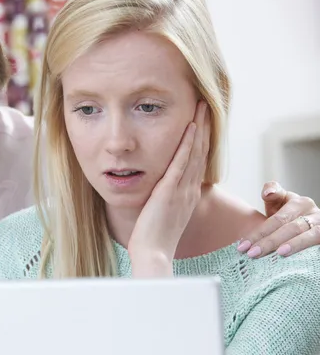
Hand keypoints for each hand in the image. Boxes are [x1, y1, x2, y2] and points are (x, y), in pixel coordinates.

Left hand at [128, 101, 210, 276]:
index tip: (203, 122)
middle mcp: (189, 190)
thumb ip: (165, 200)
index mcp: (188, 196)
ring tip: (202, 106)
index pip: (198, 162)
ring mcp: (182, 190)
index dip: (203, 140)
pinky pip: (181, 162)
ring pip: (195, 152)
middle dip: (205, 127)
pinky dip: (187, 144)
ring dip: (199, 127)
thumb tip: (160, 189)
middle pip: (202, 152)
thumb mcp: (164, 215)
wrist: (153, 254)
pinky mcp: (170, 191)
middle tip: (206, 105)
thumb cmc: (153, 239)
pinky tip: (190, 127)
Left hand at [237, 181, 319, 257]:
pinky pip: (318, 246)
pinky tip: (297, 261)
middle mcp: (314, 214)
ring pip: (309, 236)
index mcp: (300, 203)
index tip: (242, 246)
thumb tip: (268, 193)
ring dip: (294, 245)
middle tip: (252, 254)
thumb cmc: (287, 214)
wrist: (306, 222)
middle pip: (290, 228)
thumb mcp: (278, 201)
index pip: (277, 219)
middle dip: (270, 242)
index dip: (259, 233)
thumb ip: (271, 192)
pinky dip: (308, 252)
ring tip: (278, 254)